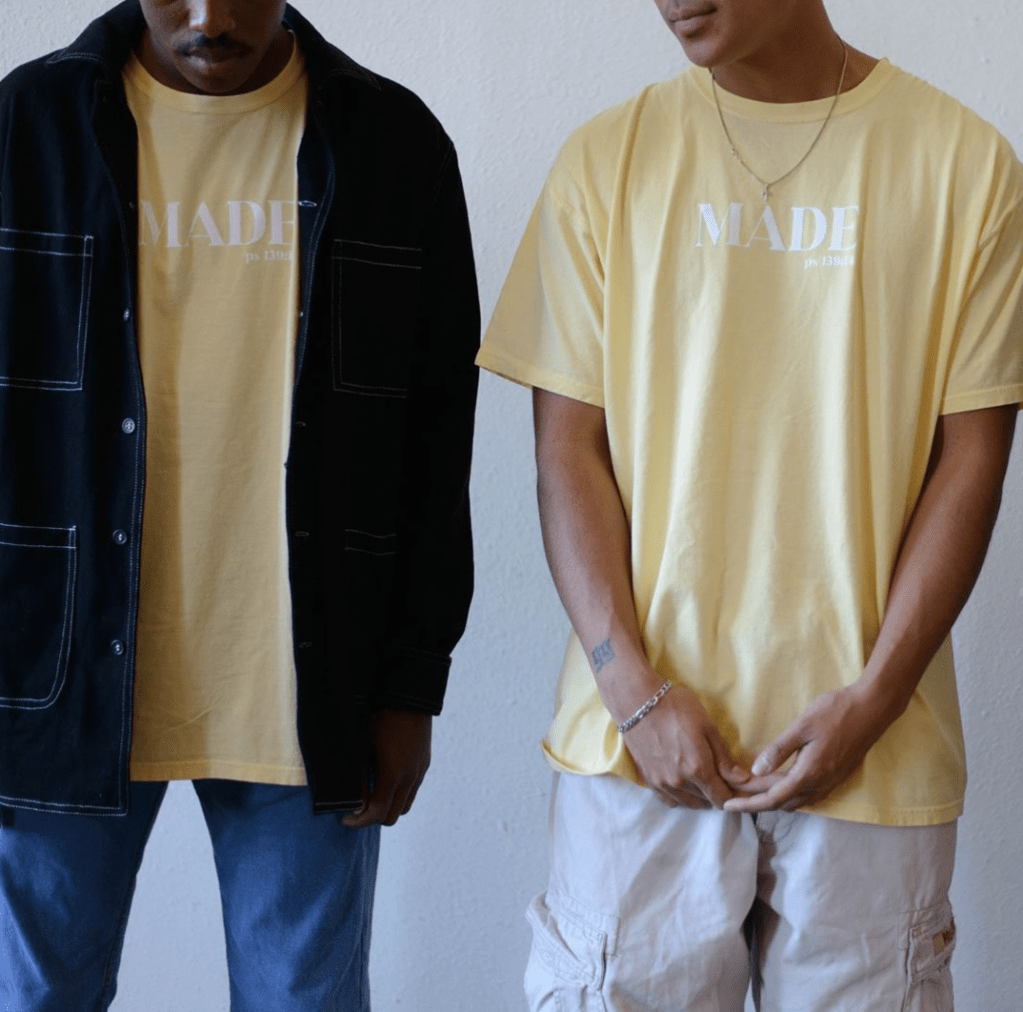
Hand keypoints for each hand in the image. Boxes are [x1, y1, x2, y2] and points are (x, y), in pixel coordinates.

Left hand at [342, 711, 432, 827]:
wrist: (408, 696)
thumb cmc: (379, 718)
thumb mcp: (363, 747)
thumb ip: (360, 779)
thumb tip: (357, 804)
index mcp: (392, 775)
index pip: (377, 813)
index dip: (359, 821)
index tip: (345, 818)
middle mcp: (409, 778)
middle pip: (391, 816)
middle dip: (372, 818)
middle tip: (356, 811)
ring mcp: (419, 771)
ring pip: (404, 806)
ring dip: (387, 808)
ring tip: (371, 798)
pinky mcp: (424, 763)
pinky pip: (412, 791)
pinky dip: (398, 795)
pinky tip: (385, 783)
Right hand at [623, 683, 750, 808]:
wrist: (636, 702)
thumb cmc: (676, 708)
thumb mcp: (707, 726)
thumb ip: (724, 758)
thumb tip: (743, 780)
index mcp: (698, 769)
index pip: (722, 798)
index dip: (734, 795)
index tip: (738, 787)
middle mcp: (680, 782)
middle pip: (707, 802)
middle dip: (718, 794)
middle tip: (722, 779)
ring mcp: (662, 783)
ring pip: (689, 803)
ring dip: (701, 797)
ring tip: (704, 781)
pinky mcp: (649, 780)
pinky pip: (670, 801)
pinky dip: (681, 797)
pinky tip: (685, 785)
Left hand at [723, 683, 892, 813]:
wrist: (873, 709)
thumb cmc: (836, 712)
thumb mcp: (802, 726)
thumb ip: (778, 750)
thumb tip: (755, 770)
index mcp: (809, 774)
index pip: (772, 799)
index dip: (748, 804)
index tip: (727, 805)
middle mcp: (820, 785)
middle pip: (782, 803)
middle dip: (756, 801)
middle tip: (733, 792)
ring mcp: (831, 782)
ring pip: (796, 800)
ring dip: (773, 797)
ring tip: (751, 788)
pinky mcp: (837, 776)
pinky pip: (808, 794)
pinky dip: (789, 792)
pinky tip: (779, 781)